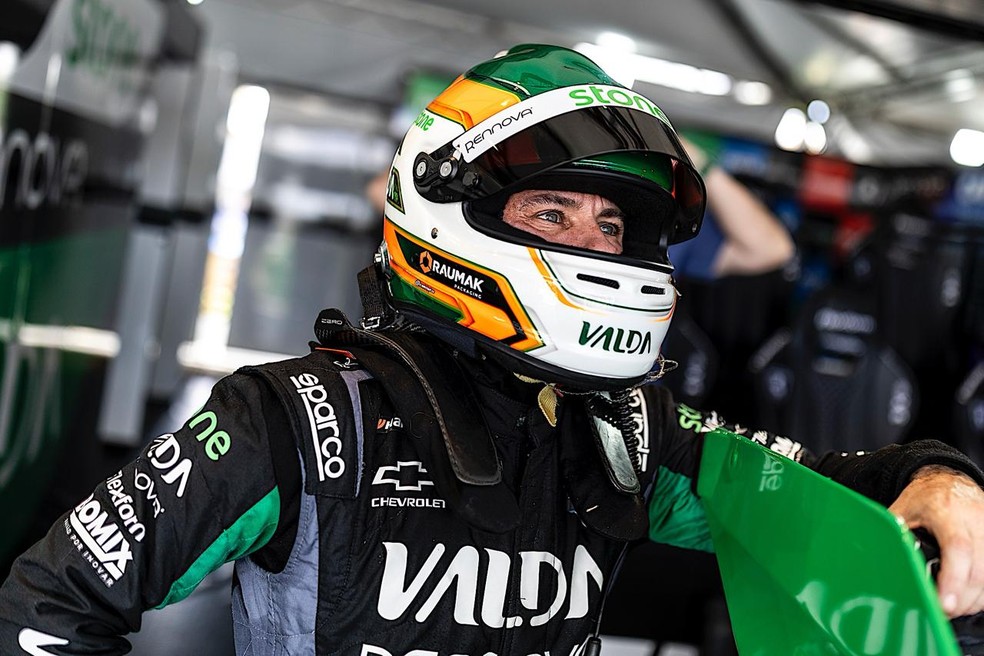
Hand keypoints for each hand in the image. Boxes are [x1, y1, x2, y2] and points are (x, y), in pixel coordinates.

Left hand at [889, 465, 983, 617]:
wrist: (948, 480)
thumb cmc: (924, 496)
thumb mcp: (902, 509)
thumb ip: (895, 533)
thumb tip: (877, 557)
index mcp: (946, 511)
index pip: (957, 548)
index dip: (953, 578)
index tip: (944, 602)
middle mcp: (974, 521)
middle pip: (977, 570)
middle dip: (960, 598)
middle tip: (941, 610)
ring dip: (972, 598)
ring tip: (951, 606)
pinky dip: (981, 592)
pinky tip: (965, 595)